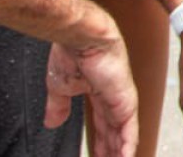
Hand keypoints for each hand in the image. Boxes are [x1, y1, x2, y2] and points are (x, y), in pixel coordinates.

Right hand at [46, 37, 138, 156]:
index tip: (96, 155)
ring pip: (123, 136)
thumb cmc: (72, 52)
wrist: (81, 37)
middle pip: (114, 133)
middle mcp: (113, 97)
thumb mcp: (59, 87)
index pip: (101, 124)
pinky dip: (127, 148)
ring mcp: (122, 100)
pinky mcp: (127, 102)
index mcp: (98, 92)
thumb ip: (58, 105)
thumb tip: (52, 122)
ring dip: (118, 153)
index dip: (99, 142)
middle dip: (110, 152)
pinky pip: (130, 132)